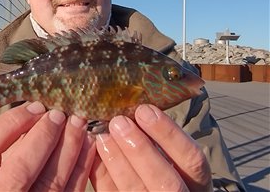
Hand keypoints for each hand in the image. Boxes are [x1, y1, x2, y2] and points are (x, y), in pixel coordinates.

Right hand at [0, 101, 95, 190]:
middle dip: (43, 135)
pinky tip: (87, 146)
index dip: (11, 123)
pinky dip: (81, 167)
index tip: (33, 107)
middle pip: (19, 167)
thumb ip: (5, 155)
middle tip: (59, 114)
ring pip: (50, 181)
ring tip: (78, 124)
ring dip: (69, 147)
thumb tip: (32, 120)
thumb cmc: (2, 190)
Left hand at [91, 104, 212, 190]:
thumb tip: (135, 109)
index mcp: (197, 181)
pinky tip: (95, 154)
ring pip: (138, 191)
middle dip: (141, 149)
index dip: (169, 134)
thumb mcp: (172, 155)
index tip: (145, 109)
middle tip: (118, 122)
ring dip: (117, 161)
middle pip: (166, 182)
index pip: (192, 159)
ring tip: (103, 135)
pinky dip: (103, 176)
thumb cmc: (163, 167)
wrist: (153, 189)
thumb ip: (159, 139)